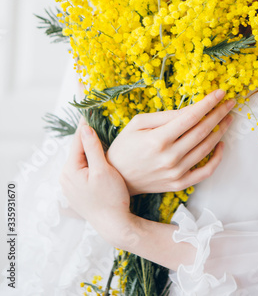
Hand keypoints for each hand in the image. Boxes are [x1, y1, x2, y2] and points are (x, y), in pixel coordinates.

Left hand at [60, 121, 130, 237]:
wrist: (114, 225)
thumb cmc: (111, 198)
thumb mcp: (103, 170)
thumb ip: (92, 147)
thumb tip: (85, 127)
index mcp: (69, 171)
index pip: (77, 141)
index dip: (85, 125)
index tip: (89, 110)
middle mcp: (65, 178)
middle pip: (78, 150)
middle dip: (87, 137)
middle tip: (97, 121)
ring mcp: (70, 186)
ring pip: (80, 159)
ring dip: (89, 148)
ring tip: (99, 135)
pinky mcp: (77, 191)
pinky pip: (82, 169)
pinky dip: (90, 160)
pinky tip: (99, 156)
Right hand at [107, 90, 234, 194]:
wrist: (118, 178)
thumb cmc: (125, 146)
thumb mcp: (138, 123)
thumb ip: (165, 116)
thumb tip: (191, 109)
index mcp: (158, 139)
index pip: (191, 117)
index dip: (208, 103)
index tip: (220, 93)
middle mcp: (170, 157)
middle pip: (203, 131)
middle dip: (219, 114)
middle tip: (230, 103)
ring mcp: (176, 173)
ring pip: (207, 149)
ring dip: (221, 131)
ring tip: (228, 118)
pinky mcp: (179, 184)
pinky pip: (205, 171)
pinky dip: (217, 158)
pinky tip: (220, 144)